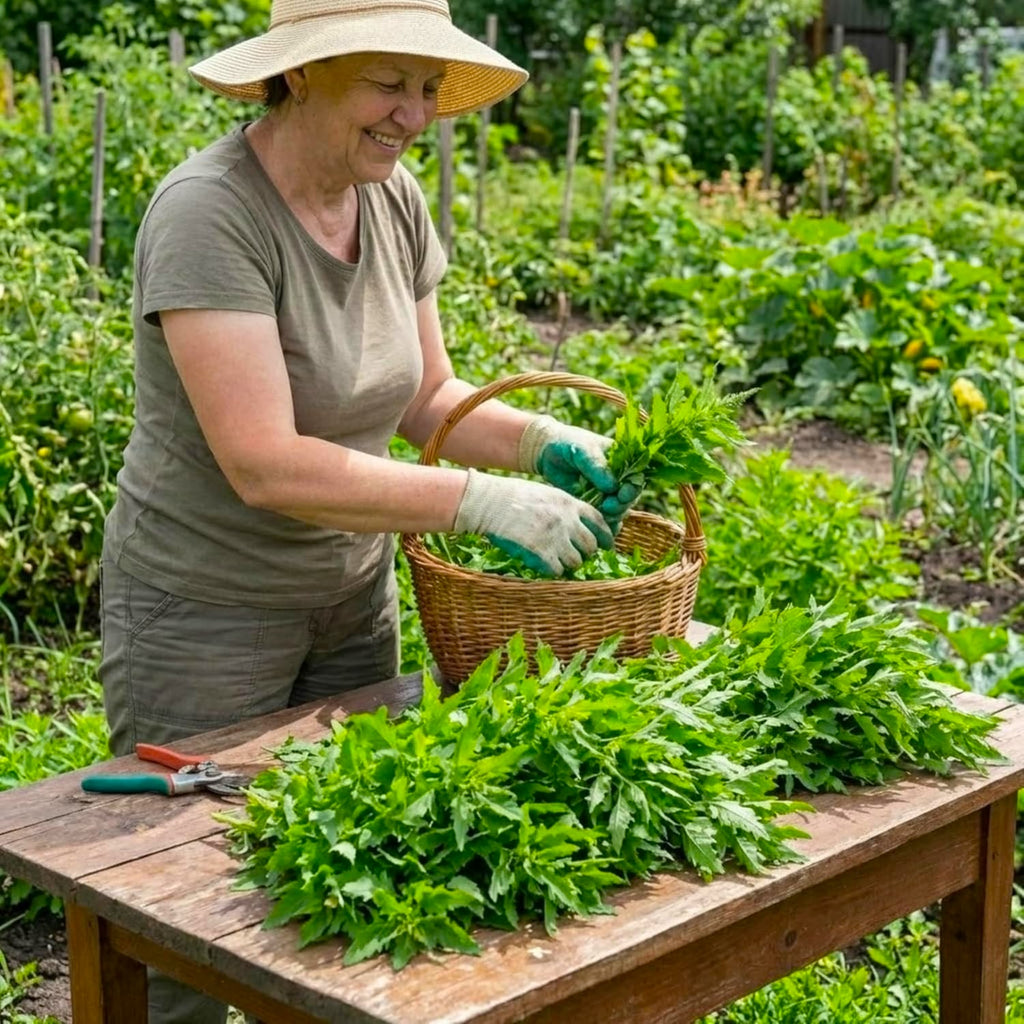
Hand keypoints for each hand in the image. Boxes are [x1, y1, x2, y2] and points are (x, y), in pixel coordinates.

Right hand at [453, 470, 614, 575]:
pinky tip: (543, 566)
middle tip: (575, 556)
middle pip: (590, 545)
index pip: (599, 522)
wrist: (488, 501)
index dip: (606, 536)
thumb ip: (564, 507)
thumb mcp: (546, 493)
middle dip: (585, 553)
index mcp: (569, 503)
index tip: (606, 545)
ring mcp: (554, 536)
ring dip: (568, 564)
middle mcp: (566, 520)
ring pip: (576, 561)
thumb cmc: (512, 496)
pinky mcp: (539, 551)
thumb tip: (578, 524)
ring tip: (557, 562)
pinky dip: (552, 571)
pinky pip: (556, 571)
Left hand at [519, 415, 640, 527]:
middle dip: (621, 506)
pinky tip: (596, 525)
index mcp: (622, 461)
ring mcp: (606, 492)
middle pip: (629, 499)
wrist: (546, 451)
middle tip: (606, 507)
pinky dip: (603, 524)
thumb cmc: (568, 444)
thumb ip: (597, 467)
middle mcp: (618, 478)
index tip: (620, 495)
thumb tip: (613, 487)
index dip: (632, 489)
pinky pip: (604, 518)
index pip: (636, 478)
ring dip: (612, 516)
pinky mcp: (593, 504)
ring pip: (618, 511)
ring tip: (598, 513)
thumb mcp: (582, 450)